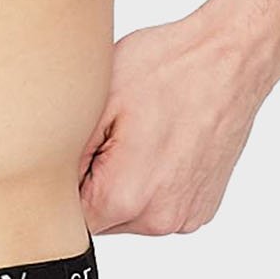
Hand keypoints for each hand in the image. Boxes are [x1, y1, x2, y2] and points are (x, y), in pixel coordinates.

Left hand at [79, 10, 276, 235]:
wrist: (231, 58)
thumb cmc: (168, 68)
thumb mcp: (97, 103)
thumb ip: (66, 159)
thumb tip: (48, 188)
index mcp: (124, 197)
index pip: (69, 218)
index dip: (67, 182)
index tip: (85, 147)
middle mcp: (158, 218)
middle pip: (100, 219)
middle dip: (95, 184)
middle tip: (115, 134)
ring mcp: (185, 216)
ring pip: (129, 215)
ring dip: (124, 186)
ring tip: (142, 137)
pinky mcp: (202, 208)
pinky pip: (159, 207)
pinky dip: (153, 184)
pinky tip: (163, 146)